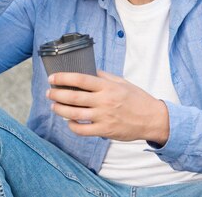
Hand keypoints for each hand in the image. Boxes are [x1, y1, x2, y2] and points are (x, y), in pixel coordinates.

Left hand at [46, 70, 169, 143]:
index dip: (64, 78)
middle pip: (74, 97)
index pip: (81, 79)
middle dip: (57, 94)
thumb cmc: (138, 98)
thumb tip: (89, 70)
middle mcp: (104, 101)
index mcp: (108, 87)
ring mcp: (104, 117)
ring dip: (61, 109)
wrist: (152, 118)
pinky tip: (69, 122)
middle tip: (49, 92)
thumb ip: (105, 77)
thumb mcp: (122, 82)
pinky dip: (72, 126)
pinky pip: (83, 130)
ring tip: (54, 106)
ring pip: (75, 114)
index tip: (52, 77)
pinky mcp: (105, 130)